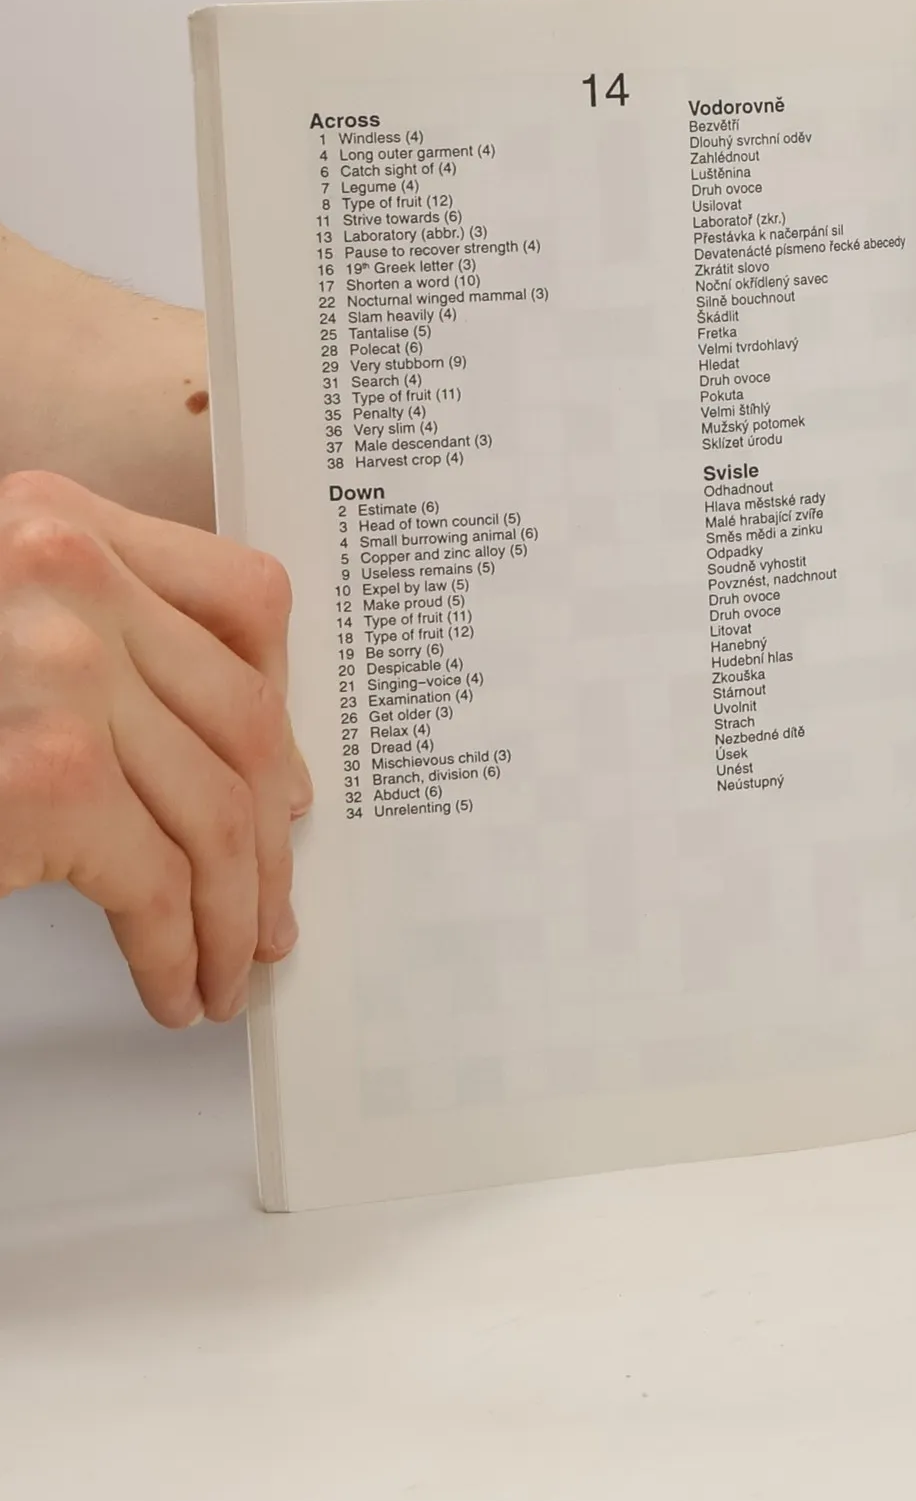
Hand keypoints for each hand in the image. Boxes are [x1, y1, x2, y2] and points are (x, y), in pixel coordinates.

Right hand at [0, 470, 309, 1025]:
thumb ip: (85, 635)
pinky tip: (173, 982)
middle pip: (244, 718)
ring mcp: (59, 670)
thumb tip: (224, 743)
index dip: (285, 705)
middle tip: (273, 904)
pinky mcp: (43, 778)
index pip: (244, 599)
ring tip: (228, 965)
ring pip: (218, 810)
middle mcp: (63, 573)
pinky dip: (179, 948)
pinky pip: (159, 881)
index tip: (288, 781)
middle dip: (270, 835)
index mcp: (52, 518)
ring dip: (235, 911)